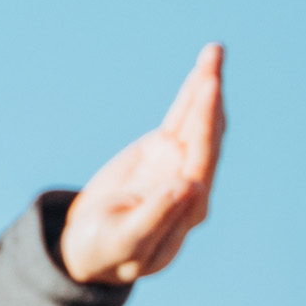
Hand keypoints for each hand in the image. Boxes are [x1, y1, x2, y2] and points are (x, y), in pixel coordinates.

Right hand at [61, 44, 224, 284]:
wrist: (91, 247)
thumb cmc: (107, 252)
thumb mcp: (125, 242)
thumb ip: (157, 217)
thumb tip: (191, 186)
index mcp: (189, 209)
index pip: (202, 162)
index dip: (206, 127)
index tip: (208, 93)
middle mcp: (193, 182)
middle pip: (207, 135)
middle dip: (210, 98)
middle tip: (212, 62)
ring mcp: (181, 164)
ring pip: (198, 121)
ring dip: (207, 87)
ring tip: (214, 53)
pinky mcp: (166, 150)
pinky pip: (182, 117)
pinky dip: (193, 93)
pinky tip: (205, 69)